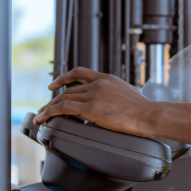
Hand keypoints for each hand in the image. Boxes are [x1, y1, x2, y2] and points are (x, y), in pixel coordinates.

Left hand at [34, 67, 154, 136]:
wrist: (149, 114)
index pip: (80, 72)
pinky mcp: (90, 108)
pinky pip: (63, 108)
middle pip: (69, 89)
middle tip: (46, 108)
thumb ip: (117, 94)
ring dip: (48, 108)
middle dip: (54, 98)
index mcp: (107, 78)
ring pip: (63, 98)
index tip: (55, 84)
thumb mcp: (129, 94)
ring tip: (40, 116)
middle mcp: (98, 84)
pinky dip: (50, 112)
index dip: (64, 77)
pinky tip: (44, 118)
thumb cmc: (144, 109)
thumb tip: (115, 102)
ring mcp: (93, 95)